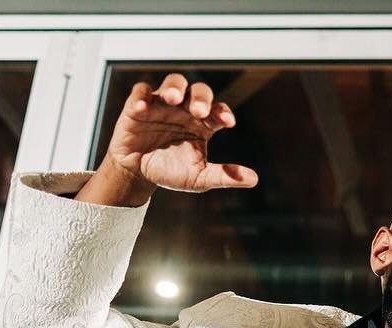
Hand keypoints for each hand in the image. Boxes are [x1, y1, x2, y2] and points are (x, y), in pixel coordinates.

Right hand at [77, 73, 257, 206]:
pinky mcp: (138, 105)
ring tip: (173, 99)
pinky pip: (141, 92)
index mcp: (203, 124)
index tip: (229, 122)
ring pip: (173, 83)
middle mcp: (186, 109)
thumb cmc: (171, 171)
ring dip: (175, 88)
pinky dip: (142, 95)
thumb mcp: (199, 178)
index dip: (224, 113)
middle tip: (200, 111)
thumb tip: (253, 179)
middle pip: (199, 91)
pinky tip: (143, 106)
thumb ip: (224, 176)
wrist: (139, 173)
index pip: (218, 111)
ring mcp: (163, 104)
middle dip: (201, 98)